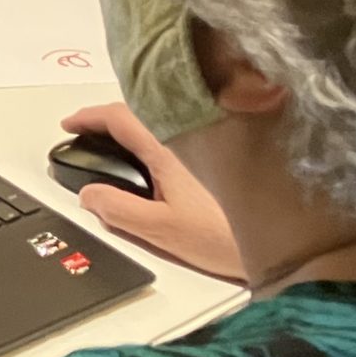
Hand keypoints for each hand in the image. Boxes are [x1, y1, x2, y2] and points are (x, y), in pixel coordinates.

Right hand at [57, 102, 241, 281]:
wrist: (287, 244)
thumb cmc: (224, 236)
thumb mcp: (162, 230)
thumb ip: (118, 211)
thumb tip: (87, 195)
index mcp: (168, 145)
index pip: (119, 117)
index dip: (88, 117)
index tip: (68, 125)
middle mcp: (188, 134)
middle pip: (139, 112)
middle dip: (107, 120)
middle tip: (86, 136)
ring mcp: (209, 140)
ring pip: (160, 119)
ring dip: (132, 125)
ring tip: (115, 147)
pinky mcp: (224, 152)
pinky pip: (178, 128)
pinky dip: (155, 133)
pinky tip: (154, 158)